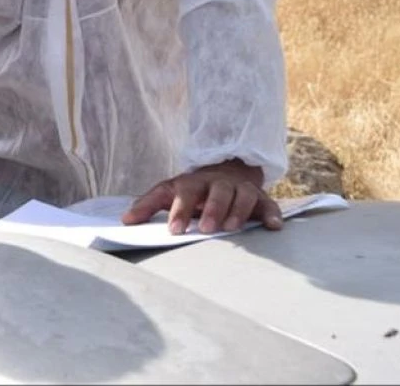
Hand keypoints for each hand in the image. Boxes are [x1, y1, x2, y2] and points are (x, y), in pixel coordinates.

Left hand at [121, 160, 282, 234]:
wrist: (226, 170)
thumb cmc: (192, 189)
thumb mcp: (168, 191)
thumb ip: (147, 205)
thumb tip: (125, 221)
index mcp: (194, 182)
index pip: (186, 193)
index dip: (180, 210)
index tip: (174, 230)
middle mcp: (219, 183)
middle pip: (218, 192)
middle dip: (212, 209)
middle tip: (206, 228)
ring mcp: (240, 189)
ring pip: (243, 196)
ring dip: (238, 212)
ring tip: (232, 229)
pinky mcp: (260, 198)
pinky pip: (268, 204)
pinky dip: (272, 214)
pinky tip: (274, 226)